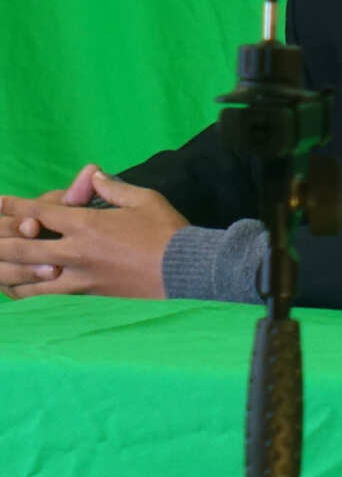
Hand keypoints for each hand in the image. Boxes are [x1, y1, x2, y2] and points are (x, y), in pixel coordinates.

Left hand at [0, 169, 182, 300]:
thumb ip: (113, 188)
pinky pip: (51, 301)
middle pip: (24, 248)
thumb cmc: (168, 231)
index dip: (13, 206)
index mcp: (88, 224)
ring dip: (10, 275)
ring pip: (31, 281)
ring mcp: (82, 279)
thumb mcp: (145, 199)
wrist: (188, 270)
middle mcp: (77, 252)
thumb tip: (93, 175)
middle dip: (0, 243)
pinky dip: (31, 296)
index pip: (40, 212)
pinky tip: (22, 293)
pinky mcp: (91, 299)